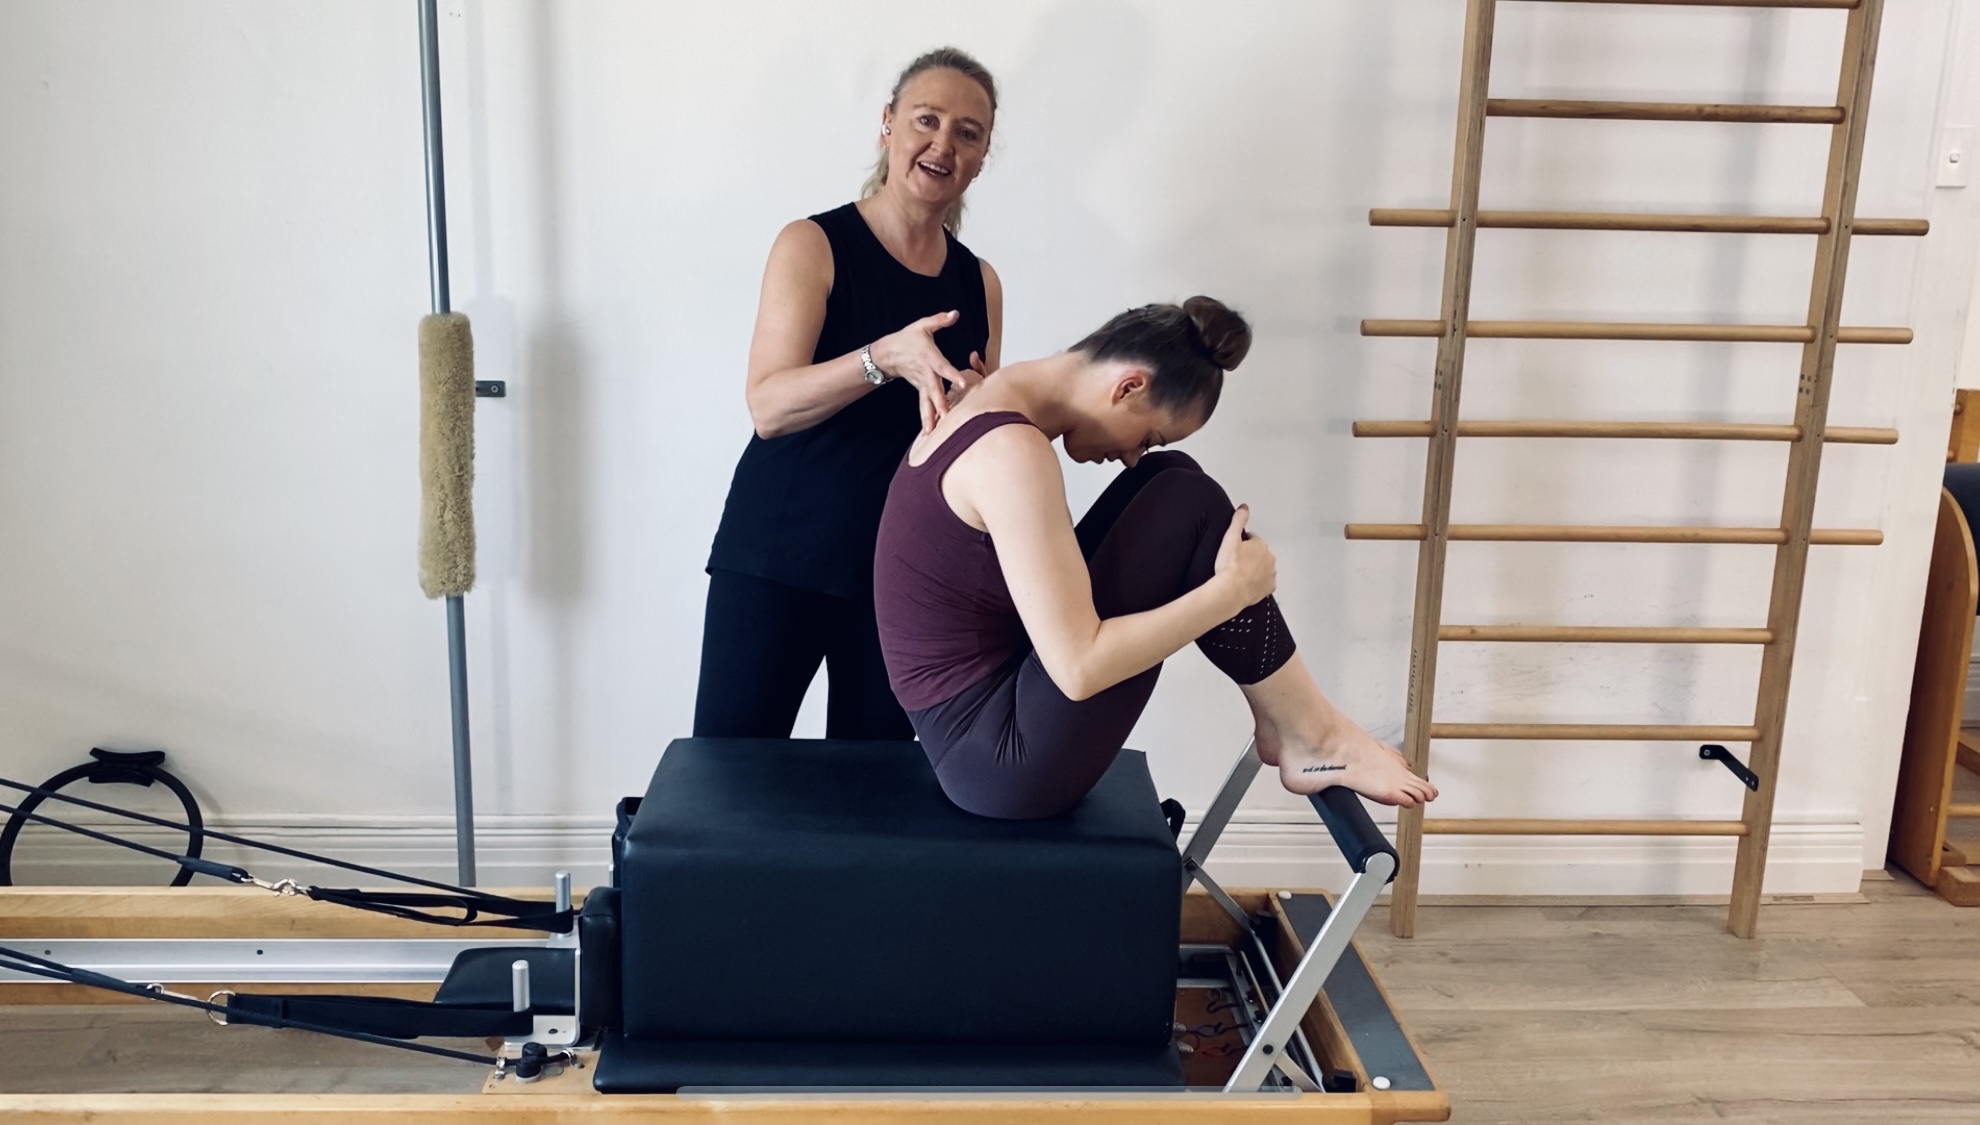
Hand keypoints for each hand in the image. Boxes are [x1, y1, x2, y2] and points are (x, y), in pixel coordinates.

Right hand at [871, 311, 981, 432]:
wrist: (888, 353)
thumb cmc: (907, 339)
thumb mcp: (922, 326)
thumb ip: (940, 320)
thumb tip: (955, 313)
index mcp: (929, 357)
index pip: (943, 367)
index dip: (952, 375)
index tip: (963, 383)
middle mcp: (926, 373)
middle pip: (934, 390)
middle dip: (941, 404)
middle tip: (948, 417)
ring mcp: (922, 384)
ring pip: (927, 402)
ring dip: (931, 417)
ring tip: (934, 432)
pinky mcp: (920, 390)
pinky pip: (924, 406)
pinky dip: (927, 418)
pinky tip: (930, 432)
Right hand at [1214, 505, 1276, 605]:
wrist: (1230, 591)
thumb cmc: (1229, 568)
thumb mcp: (1230, 538)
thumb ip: (1238, 520)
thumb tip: (1244, 508)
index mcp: (1261, 544)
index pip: (1253, 540)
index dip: (1242, 544)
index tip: (1234, 551)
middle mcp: (1269, 558)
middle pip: (1259, 554)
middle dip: (1249, 557)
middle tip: (1235, 563)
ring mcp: (1270, 574)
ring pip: (1263, 568)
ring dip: (1254, 569)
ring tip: (1240, 574)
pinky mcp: (1269, 588)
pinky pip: (1265, 583)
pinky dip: (1258, 583)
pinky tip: (1247, 583)